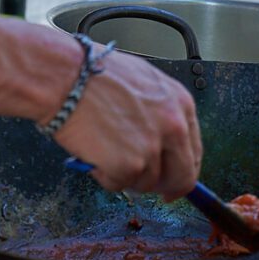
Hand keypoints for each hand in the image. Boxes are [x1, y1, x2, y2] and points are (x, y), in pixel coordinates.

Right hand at [58, 48, 201, 197]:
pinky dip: (105, 176)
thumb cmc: (92, 73)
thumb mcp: (141, 82)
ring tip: (103, 149)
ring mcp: (153, 148)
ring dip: (125, 175)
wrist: (65, 76)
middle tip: (143, 184)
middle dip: (163, 186)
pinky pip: (120, 185)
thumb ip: (157, 113)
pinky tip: (93, 153)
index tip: (173, 182)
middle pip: (182, 177)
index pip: (193, 151)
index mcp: (180, 103)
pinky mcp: (130, 166)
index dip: (182, 170)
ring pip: (147, 183)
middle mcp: (174, 127)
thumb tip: (159, 144)